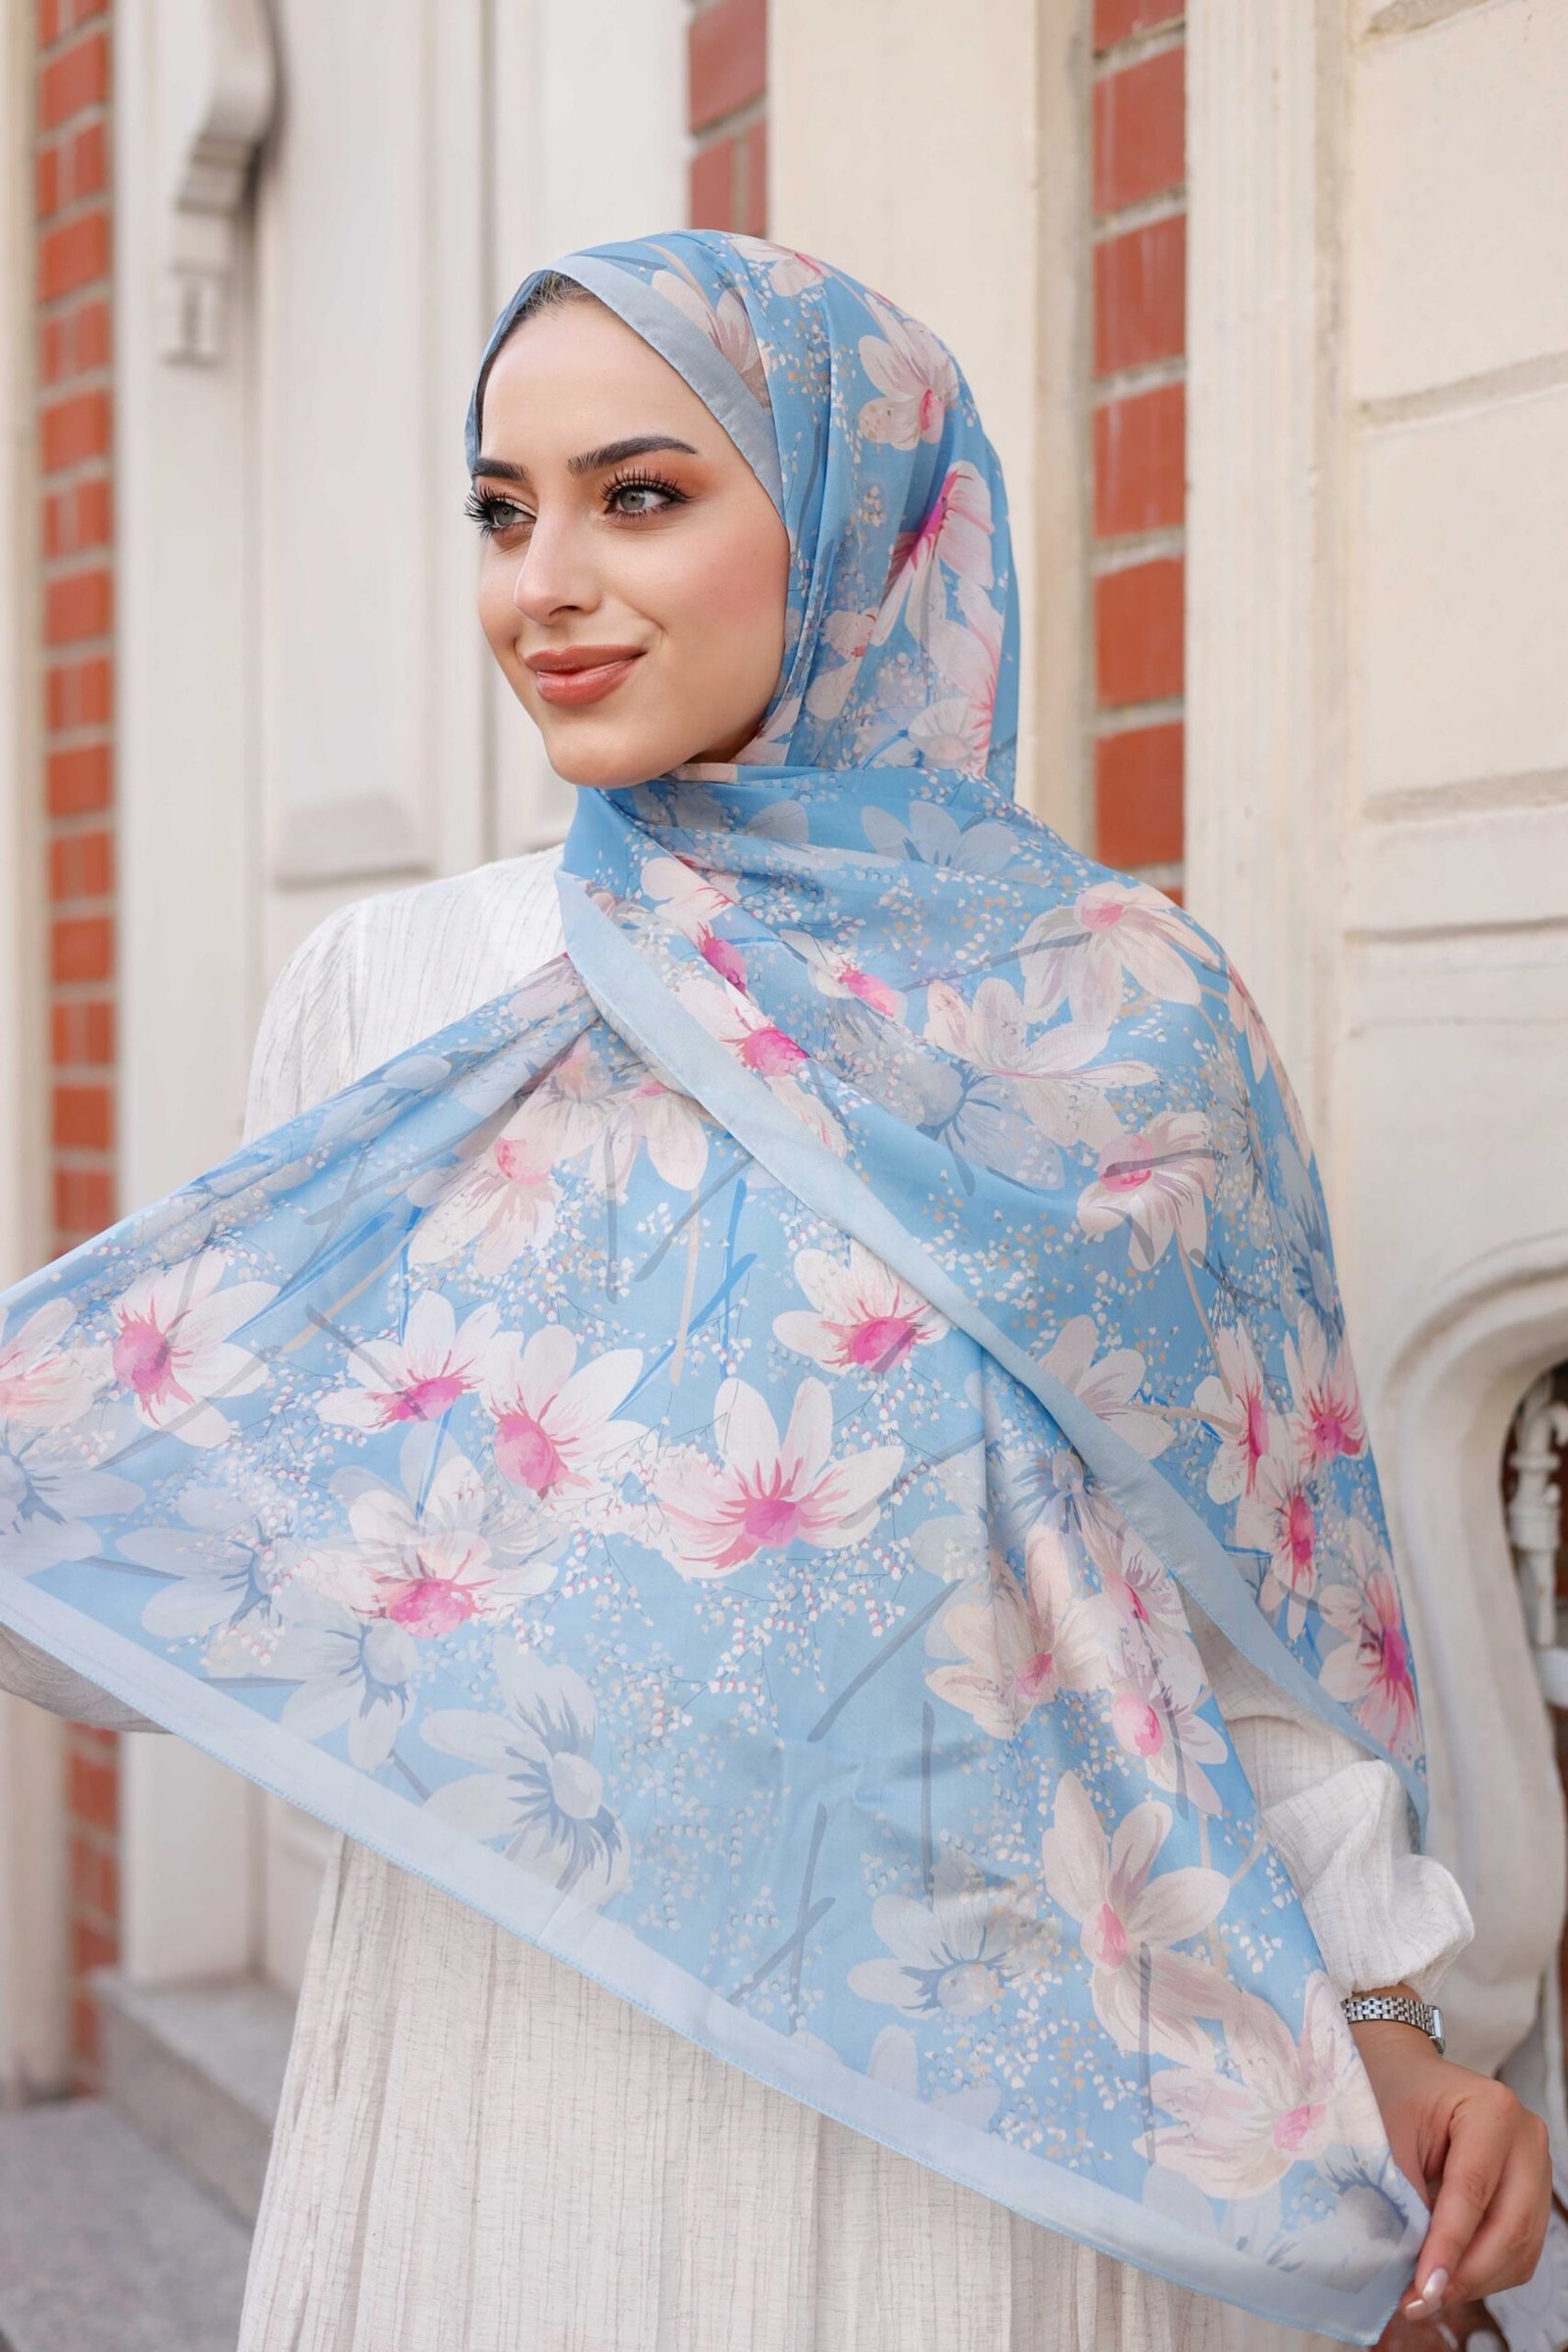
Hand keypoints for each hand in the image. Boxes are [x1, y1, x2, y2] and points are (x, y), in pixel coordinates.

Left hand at [1349, 2000, 1551, 2320]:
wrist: (1404, 2069)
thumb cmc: (1389, 2090)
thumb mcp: (1383, 2130)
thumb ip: (1398, 2193)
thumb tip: (1405, 2264)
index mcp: (1491, 2108)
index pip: (1472, 2191)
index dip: (1448, 2246)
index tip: (1423, 2287)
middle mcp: (1527, 2137)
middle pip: (1510, 2227)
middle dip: (1465, 2275)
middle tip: (1419, 2301)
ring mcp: (1536, 2166)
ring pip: (1520, 2248)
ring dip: (1475, 2282)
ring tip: (1426, 2295)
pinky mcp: (1531, 2193)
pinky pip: (1518, 2249)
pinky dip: (1484, 2272)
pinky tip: (1446, 2277)